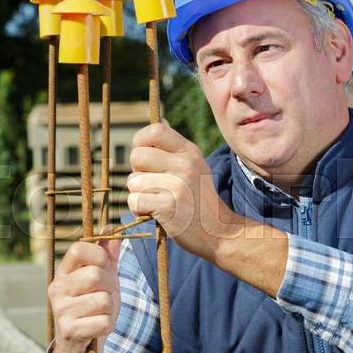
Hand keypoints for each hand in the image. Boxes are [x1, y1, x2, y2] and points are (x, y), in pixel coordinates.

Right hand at [46, 238, 120, 352]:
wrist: (80, 350)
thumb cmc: (92, 310)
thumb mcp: (103, 281)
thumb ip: (108, 256)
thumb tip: (111, 228)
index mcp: (64, 272)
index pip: (80, 247)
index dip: (100, 255)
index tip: (105, 267)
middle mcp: (57, 288)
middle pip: (95, 274)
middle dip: (110, 286)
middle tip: (106, 297)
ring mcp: (61, 310)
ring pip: (103, 299)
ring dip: (110, 308)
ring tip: (100, 314)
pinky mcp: (69, 331)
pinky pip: (103, 321)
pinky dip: (107, 326)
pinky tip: (97, 329)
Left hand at [126, 123, 239, 259]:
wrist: (219, 232)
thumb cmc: (200, 199)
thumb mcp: (196, 166)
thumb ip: (175, 147)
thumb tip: (159, 120)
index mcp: (189, 152)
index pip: (154, 131)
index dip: (140, 142)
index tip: (144, 159)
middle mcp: (184, 164)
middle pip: (137, 156)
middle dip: (137, 173)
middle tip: (153, 185)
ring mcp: (177, 185)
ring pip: (133, 182)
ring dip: (139, 195)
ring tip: (158, 201)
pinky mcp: (168, 206)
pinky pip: (135, 201)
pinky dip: (140, 211)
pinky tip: (157, 213)